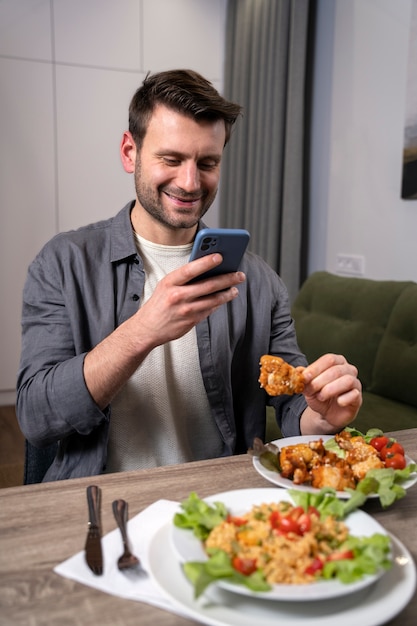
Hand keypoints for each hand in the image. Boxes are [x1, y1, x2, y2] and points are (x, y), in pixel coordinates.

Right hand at [84, 253, 244, 408]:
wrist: (147, 329)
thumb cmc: (158, 304)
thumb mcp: (166, 286)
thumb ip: (184, 279)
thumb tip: (208, 270)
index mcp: (170, 283)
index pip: (190, 269)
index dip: (205, 262)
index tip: (220, 256)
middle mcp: (178, 296)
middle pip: (208, 285)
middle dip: (227, 279)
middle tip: (239, 275)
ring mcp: (185, 310)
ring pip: (213, 300)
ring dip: (227, 294)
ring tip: (234, 289)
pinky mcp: (191, 322)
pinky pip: (209, 310)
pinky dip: (217, 304)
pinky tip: (223, 299)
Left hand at [300, 354, 361, 434]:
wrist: (327, 413)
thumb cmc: (320, 396)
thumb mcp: (309, 387)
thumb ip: (304, 379)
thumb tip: (298, 371)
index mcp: (336, 362)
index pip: (328, 360)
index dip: (316, 368)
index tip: (305, 377)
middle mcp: (348, 370)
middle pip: (336, 370)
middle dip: (320, 381)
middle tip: (312, 389)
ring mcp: (355, 383)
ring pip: (347, 381)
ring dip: (331, 389)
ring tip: (321, 396)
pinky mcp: (358, 397)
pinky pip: (354, 395)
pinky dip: (343, 399)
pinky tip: (338, 402)